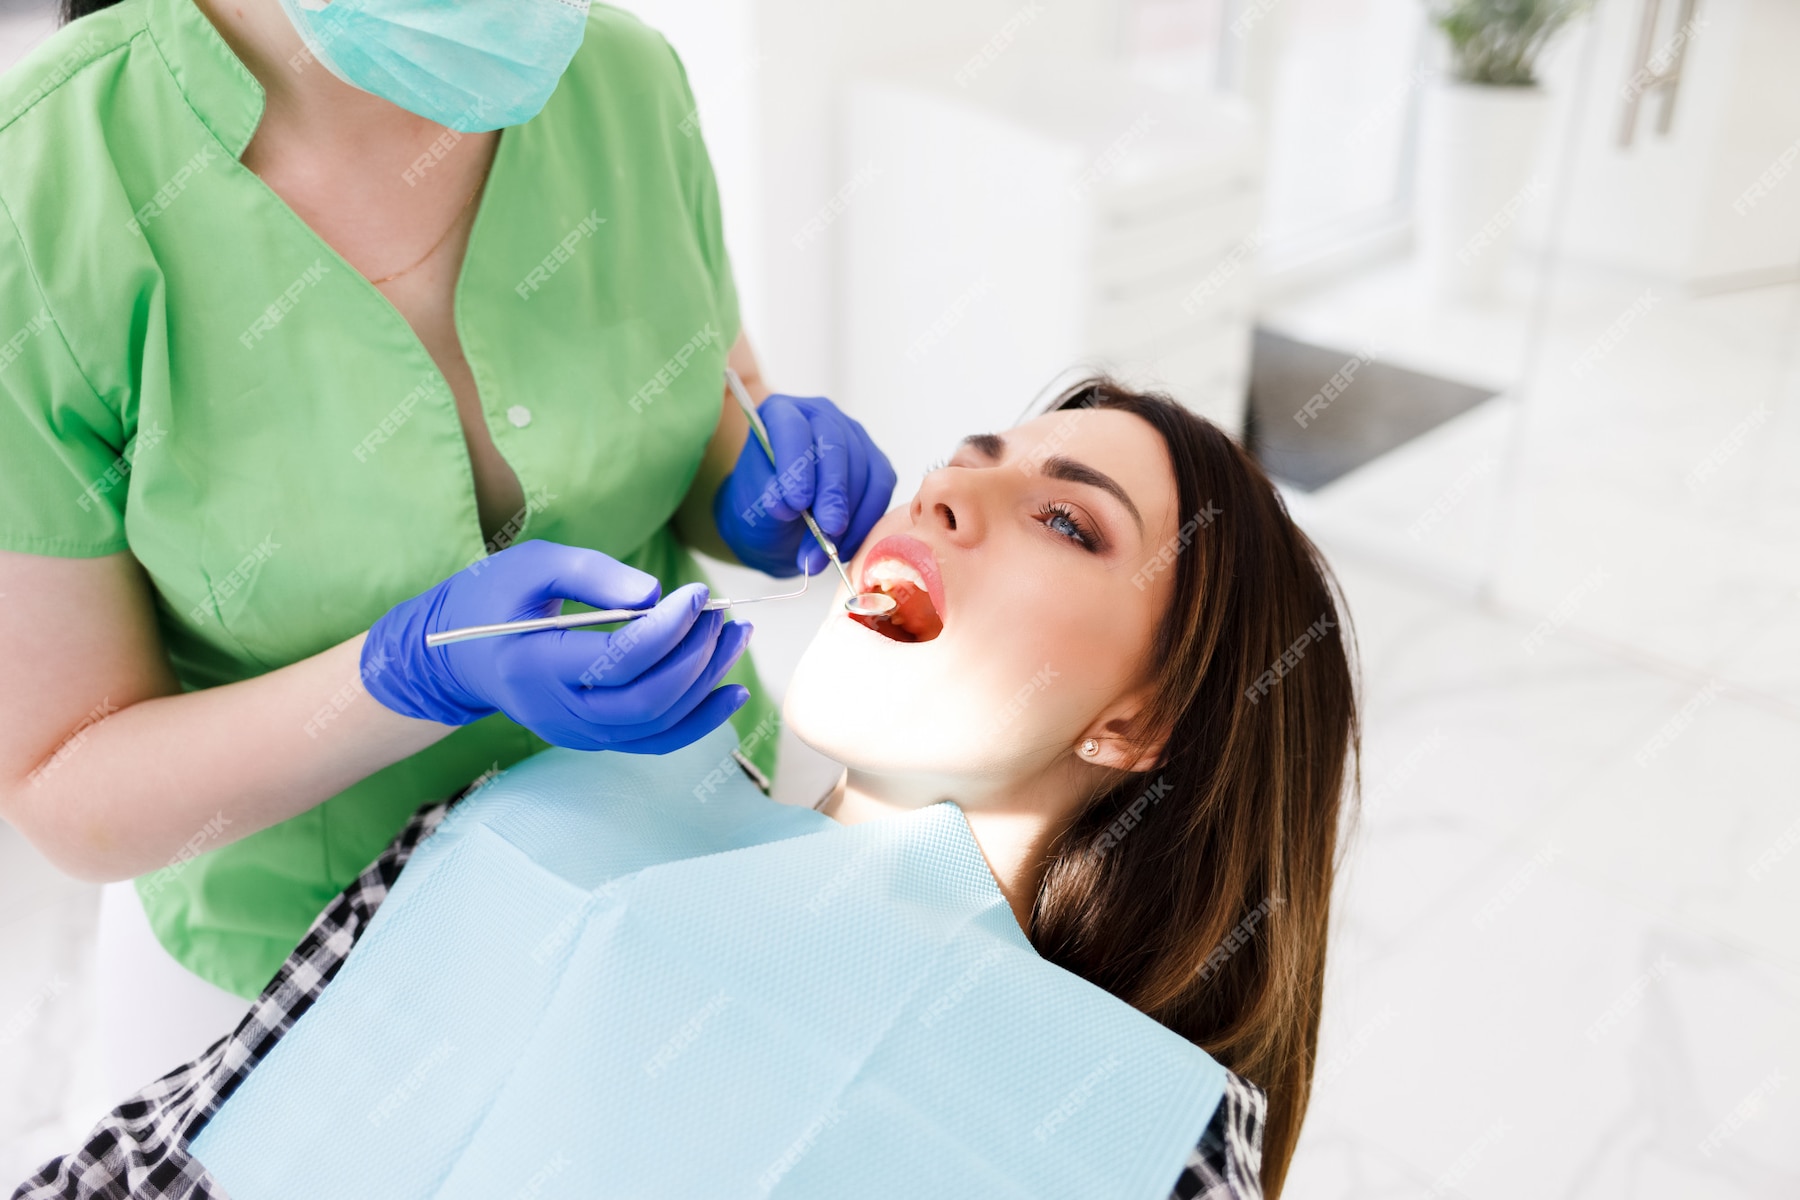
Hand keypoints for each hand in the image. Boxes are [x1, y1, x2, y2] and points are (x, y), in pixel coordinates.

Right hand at [361, 540, 749, 753]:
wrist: (458, 656)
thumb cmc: (494, 599)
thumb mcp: (533, 566)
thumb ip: (592, 574)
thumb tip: (656, 595)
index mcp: (534, 665)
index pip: (617, 658)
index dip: (667, 628)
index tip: (698, 593)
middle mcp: (557, 711)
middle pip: (646, 699)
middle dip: (694, 656)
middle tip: (719, 614)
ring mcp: (577, 733)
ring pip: (658, 722)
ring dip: (706, 681)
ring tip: (736, 636)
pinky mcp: (595, 738)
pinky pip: (656, 740)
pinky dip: (700, 720)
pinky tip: (732, 690)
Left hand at [712, 393, 896, 576]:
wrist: (781, 526)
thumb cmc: (762, 509)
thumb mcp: (751, 507)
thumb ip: (766, 500)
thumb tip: (783, 503)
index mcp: (781, 414)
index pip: (792, 428)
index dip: (797, 464)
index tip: (796, 503)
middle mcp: (821, 417)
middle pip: (836, 445)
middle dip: (833, 492)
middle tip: (827, 529)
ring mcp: (853, 438)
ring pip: (863, 470)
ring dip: (849, 516)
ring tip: (826, 553)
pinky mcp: (876, 465)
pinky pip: (880, 490)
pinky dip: (866, 522)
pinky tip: (845, 547)